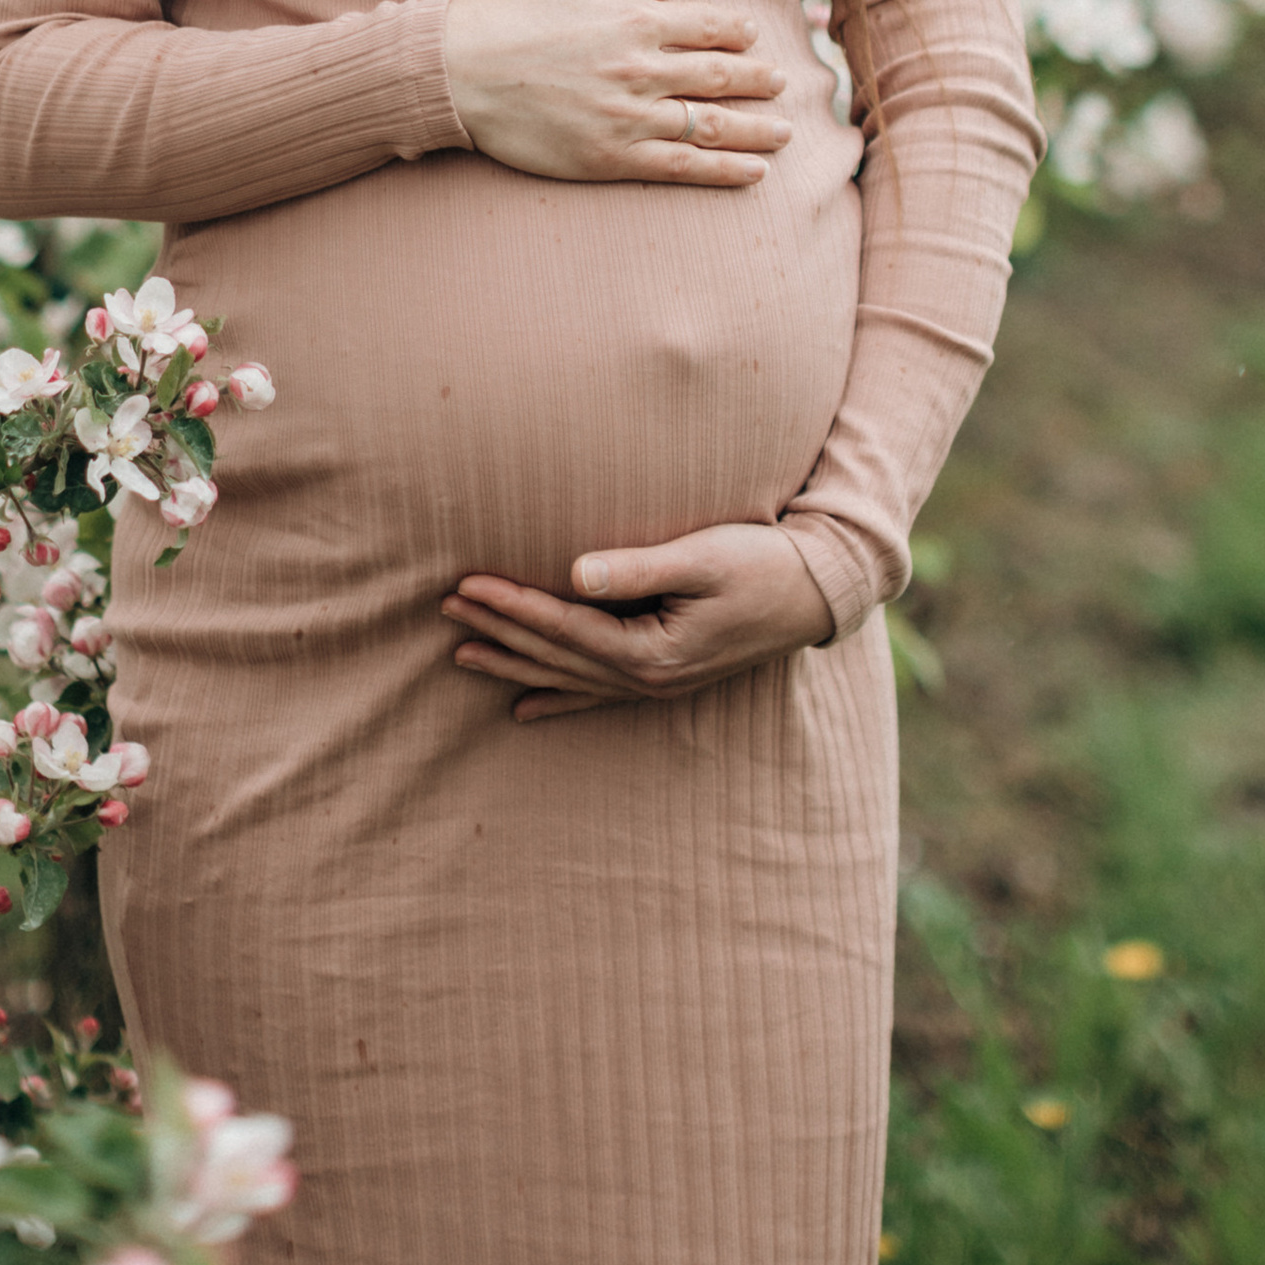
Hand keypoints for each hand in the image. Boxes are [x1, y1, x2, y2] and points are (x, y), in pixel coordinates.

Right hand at [441, 0, 788, 185]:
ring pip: (714, 126)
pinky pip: (682, 167)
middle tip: (784, 82)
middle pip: (722, 76)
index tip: (753, 35)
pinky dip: (724, 171)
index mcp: (634, 20)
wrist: (454, 71)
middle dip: (760, 79)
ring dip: (757, 130)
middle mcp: (642, 70)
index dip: (738, 31)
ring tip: (785, 132)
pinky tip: (752, 173)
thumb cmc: (503, 11)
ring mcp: (630, 118)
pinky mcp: (611, 158)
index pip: (708, 26)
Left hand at [443, 523, 837, 719]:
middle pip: (557, 656)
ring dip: (515, 662)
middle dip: (499, 630)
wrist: (819, 593)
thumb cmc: (764, 563)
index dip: (513, 605)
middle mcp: (649, 678)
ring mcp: (657, 684)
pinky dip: (558, 699)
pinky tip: (524, 707)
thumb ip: (639, 568)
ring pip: (569, 677)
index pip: (565, 628)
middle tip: (445, 607)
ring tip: (462, 651)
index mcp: (654, 651)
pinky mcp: (666, 676)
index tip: (467, 583)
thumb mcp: (705, 556)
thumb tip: (576, 573)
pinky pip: (598, 695)